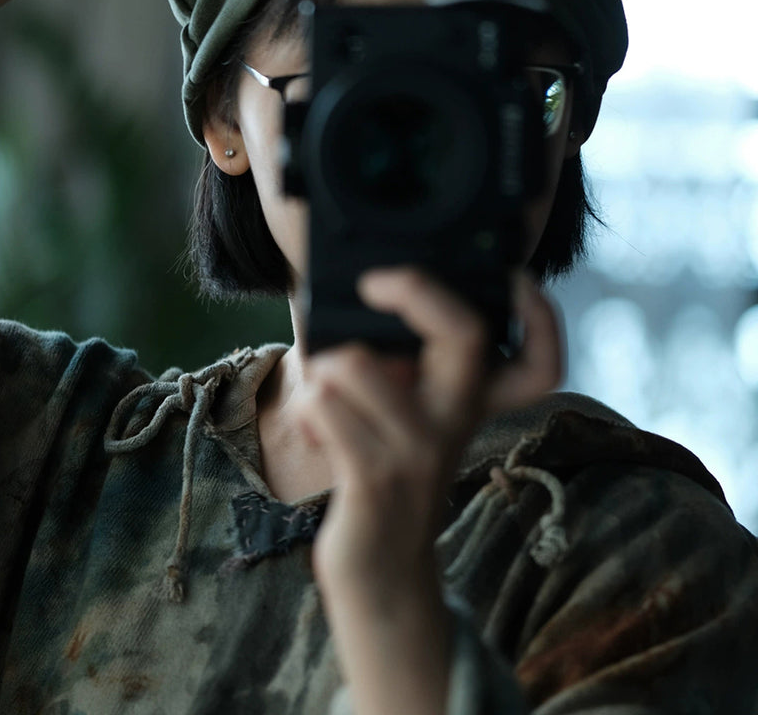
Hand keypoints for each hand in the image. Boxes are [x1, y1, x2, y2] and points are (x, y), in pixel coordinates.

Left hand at [298, 268, 561, 600]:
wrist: (380, 571)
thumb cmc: (381, 467)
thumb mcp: (410, 414)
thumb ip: (405, 361)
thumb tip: (368, 293)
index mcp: (473, 403)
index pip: (541, 363)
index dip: (542, 316)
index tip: (513, 277)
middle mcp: (458, 423)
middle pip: (466, 334)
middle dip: (415, 289)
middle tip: (373, 282)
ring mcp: (420, 453)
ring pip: (355, 363)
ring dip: (322, 368)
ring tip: (324, 390)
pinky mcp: (376, 480)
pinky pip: (324, 406)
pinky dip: (305, 405)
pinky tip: (312, 422)